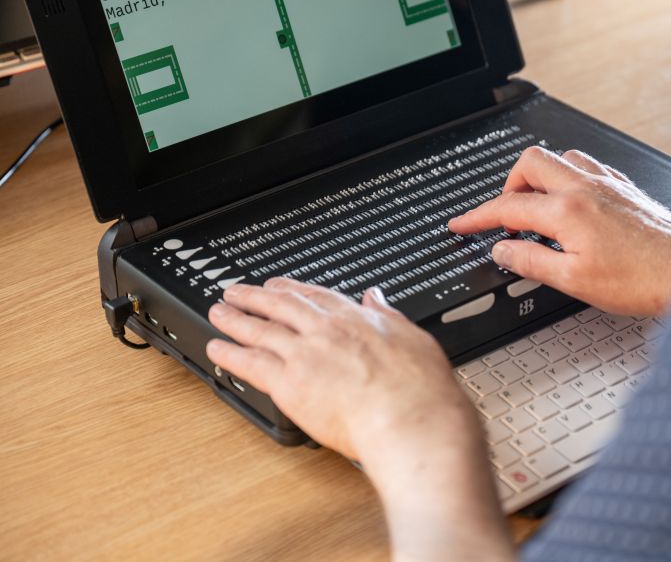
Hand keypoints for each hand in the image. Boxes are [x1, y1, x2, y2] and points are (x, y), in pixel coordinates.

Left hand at [206, 279, 514, 561]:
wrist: (411, 419)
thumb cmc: (420, 390)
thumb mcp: (413, 337)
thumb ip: (389, 316)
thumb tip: (378, 299)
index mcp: (357, 319)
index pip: (317, 297)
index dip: (293, 289)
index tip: (279, 286)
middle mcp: (327, 331)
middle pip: (281, 306)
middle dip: (256, 296)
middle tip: (237, 290)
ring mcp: (305, 355)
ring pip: (260, 330)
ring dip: (235, 318)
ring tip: (218, 311)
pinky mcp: (289, 384)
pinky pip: (250, 364)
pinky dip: (229, 354)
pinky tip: (216, 348)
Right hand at [448, 147, 670, 315]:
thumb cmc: (641, 281)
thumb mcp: (573, 282)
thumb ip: (530, 262)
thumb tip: (502, 251)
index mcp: (567, 210)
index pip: (507, 207)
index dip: (477, 217)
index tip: (462, 225)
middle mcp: (586, 187)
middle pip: (529, 164)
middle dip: (507, 187)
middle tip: (502, 216)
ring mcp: (608, 184)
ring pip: (560, 159)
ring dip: (540, 179)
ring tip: (536, 210)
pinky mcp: (626, 189)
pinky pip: (587, 167)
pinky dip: (568, 179)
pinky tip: (573, 203)